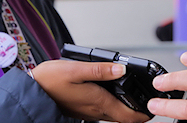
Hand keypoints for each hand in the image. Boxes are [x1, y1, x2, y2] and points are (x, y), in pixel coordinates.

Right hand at [31, 59, 149, 122]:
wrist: (31, 91)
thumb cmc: (49, 80)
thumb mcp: (76, 69)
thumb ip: (101, 69)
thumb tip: (122, 69)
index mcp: (98, 101)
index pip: (128, 116)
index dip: (144, 115)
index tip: (155, 108)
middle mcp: (95, 110)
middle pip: (124, 117)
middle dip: (138, 112)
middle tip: (150, 102)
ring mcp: (89, 112)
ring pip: (114, 115)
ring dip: (127, 109)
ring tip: (137, 97)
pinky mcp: (82, 109)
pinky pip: (104, 112)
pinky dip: (115, 106)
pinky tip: (114, 94)